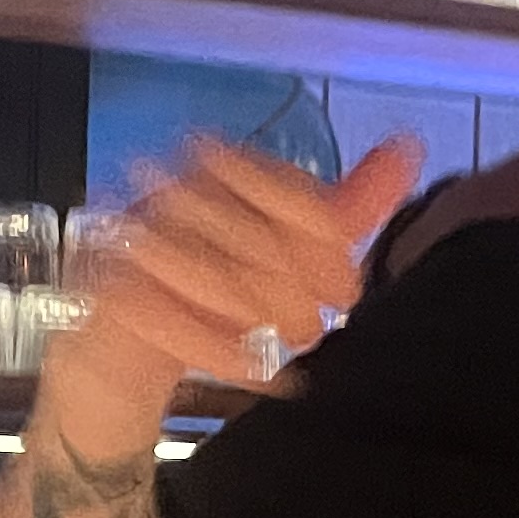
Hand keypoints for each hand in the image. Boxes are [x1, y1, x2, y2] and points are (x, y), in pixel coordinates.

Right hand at [50, 135, 422, 413]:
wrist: (127, 344)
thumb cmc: (212, 285)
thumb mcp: (289, 245)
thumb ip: (344, 204)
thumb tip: (407, 147)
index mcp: (216, 165)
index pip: (290, 193)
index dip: (328, 245)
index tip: (342, 288)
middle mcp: (170, 191)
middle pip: (263, 241)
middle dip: (301, 293)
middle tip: (316, 323)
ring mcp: (135, 242)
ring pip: (225, 281)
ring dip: (267, 323)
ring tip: (285, 343)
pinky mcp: (111, 295)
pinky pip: (177, 321)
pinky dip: (225, 354)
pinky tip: (256, 370)